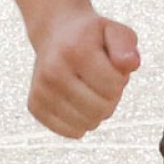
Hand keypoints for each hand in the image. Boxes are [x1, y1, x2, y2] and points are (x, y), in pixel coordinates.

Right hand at [26, 6, 143, 138]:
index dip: (120, 81)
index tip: (111, 68)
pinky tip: (78, 104)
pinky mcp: (34, 107)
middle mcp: (52, 72)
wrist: (54, 35)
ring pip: (87, 124)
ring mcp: (41, 91)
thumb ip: (127, 45)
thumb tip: (129, 64)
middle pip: (101, 109)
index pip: (113, 87)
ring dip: (97, 112)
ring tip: (90, 92)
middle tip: (102, 82)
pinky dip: (81, 123)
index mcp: (74, 51)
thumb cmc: (91, 37)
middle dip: (110, 98)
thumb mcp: (115, 31)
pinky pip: (71, 132)